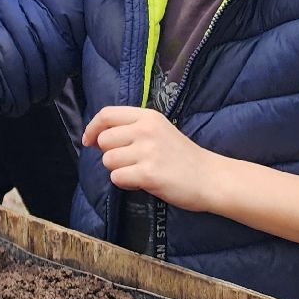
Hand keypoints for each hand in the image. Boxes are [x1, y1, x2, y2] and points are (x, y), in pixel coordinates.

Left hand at [81, 106, 227, 212]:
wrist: (210, 178)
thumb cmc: (182, 156)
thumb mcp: (159, 130)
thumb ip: (131, 128)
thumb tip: (97, 138)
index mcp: (148, 116)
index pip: (106, 114)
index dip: (92, 128)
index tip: (89, 141)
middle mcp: (146, 130)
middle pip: (104, 140)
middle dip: (110, 154)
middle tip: (130, 161)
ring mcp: (147, 151)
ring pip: (108, 161)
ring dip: (119, 170)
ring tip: (140, 171)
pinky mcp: (148, 174)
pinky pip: (117, 178)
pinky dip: (126, 183)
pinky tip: (143, 182)